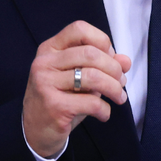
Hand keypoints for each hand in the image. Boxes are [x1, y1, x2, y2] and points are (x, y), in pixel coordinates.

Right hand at [22, 20, 131, 157]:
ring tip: (119, 97)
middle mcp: (44, 63)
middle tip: (121, 82)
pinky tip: (104, 114)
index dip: (102, 40)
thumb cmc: (61, 99)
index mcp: (50, 49)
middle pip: (91, 53)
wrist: (34, 131)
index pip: (79, 29)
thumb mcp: (80, 78)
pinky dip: (105, 109)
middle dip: (114, 68)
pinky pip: (91, 102)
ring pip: (93, 77)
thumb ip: (103, 65)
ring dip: (114, 88)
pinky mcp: (54, 106)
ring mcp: (45, 83)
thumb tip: (125, 61)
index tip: (111, 57)